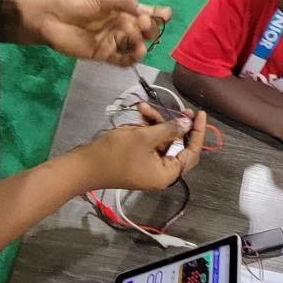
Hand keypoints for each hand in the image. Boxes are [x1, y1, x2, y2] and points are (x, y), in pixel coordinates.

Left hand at [31, 0, 170, 65]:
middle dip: (150, 29)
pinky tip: (134, 56)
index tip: (166, 14)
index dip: (158, 14)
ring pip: (135, 46)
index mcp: (122, 10)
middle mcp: (120, 26)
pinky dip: (132, 60)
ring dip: (142, 45)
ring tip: (139, 45)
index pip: (145, 13)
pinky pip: (122, 60)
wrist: (50, 18)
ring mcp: (113, 41)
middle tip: (145, 26)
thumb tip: (143, 10)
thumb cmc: (75, 3)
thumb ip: (123, 2)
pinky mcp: (103, 55)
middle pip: (145, 31)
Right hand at [72, 105, 206, 189]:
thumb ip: (169, 130)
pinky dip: (147, 129)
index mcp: (167, 174)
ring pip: (163, 141)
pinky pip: (151, 143)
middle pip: (178, 146)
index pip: (192, 153)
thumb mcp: (144, 137)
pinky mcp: (139, 161)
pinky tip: (139, 113)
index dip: (197, 132)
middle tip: (180, 109)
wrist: (83, 166)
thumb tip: (189, 124)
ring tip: (144, 107)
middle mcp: (162, 173)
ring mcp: (150, 167)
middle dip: (175, 125)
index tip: (200, 113)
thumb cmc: (114, 153)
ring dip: (156, 122)